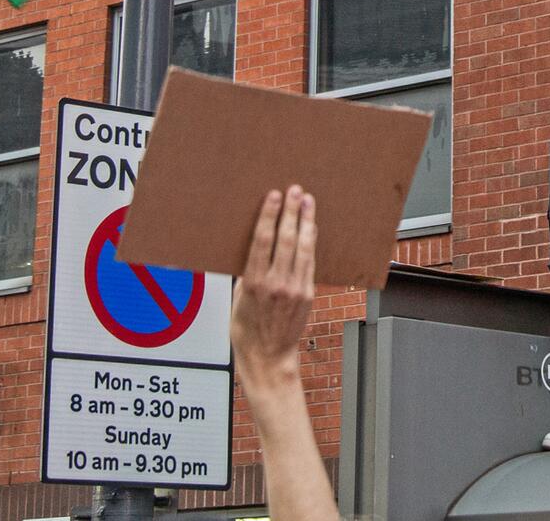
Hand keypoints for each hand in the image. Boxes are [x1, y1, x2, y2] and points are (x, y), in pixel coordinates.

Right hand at [231, 187, 316, 385]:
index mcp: (253, 283)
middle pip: (286, 239)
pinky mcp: (308, 294)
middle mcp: (276, 284)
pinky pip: (310, 262)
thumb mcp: (237, 300)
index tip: (274, 196)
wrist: (268, 357)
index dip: (270, 215)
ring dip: (306, 221)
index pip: (263, 241)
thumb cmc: (247, 330)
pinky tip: (311, 228)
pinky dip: (311, 242)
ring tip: (308, 202)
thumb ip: (248, 274)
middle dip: (291, 212)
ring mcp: (295, 289)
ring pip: (303, 247)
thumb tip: (255, 249)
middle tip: (295, 191)